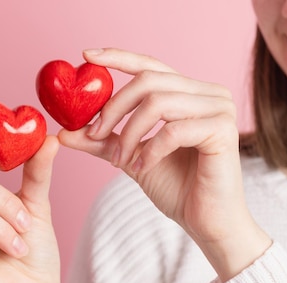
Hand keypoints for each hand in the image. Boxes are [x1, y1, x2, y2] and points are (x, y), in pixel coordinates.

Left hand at [60, 48, 270, 278]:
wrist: (208, 223)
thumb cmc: (178, 189)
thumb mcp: (132, 158)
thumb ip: (104, 141)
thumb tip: (63, 132)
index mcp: (191, 93)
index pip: (151, 66)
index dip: (118, 58)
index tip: (86, 56)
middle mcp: (209, 93)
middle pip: (149, 81)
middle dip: (114, 108)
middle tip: (94, 135)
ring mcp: (220, 109)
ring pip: (158, 103)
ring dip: (129, 134)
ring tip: (121, 161)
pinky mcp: (224, 130)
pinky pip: (173, 130)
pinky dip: (150, 150)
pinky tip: (143, 168)